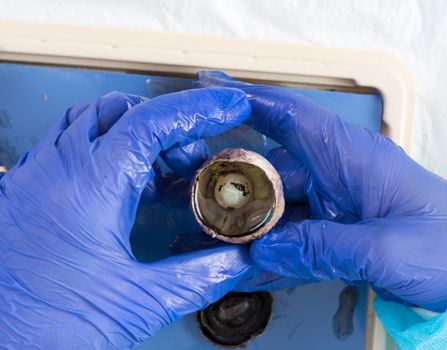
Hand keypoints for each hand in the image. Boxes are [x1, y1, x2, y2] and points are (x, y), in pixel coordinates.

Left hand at [0, 88, 252, 348]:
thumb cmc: (43, 331)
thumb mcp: (139, 303)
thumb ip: (200, 276)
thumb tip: (237, 258)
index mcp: (87, 189)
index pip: (150, 121)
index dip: (198, 109)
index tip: (227, 108)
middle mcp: (54, 172)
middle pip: (120, 111)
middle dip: (168, 125)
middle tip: (194, 159)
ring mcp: (32, 180)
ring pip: (89, 122)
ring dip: (134, 135)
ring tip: (162, 171)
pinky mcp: (22, 195)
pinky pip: (66, 147)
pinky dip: (105, 151)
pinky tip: (123, 186)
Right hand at [196, 71, 446, 311]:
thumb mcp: (388, 248)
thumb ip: (326, 247)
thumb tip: (266, 251)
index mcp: (353, 159)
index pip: (292, 118)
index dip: (249, 101)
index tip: (210, 88)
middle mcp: (338, 175)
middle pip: (270, 170)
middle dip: (228, 182)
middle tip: (190, 196)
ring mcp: (334, 204)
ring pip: (275, 208)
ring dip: (243, 226)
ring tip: (206, 239)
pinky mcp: (336, 230)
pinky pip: (292, 237)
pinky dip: (269, 252)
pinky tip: (244, 266)